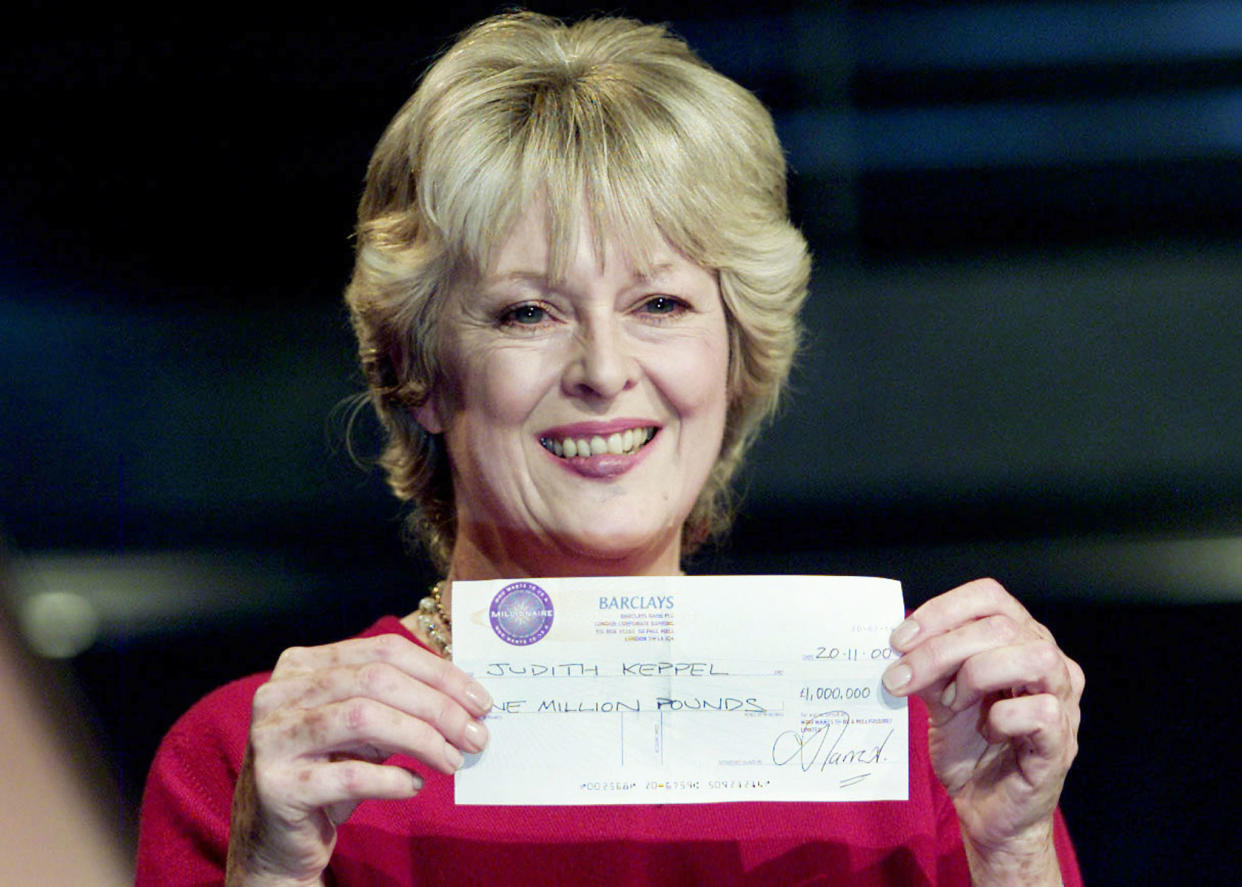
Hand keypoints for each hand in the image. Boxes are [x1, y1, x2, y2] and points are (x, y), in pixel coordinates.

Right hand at [225, 634, 491, 885]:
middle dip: (437, 706)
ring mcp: (273, 737)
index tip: (480, 700)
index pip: (384, 651)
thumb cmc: (330, 770)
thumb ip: (401, 701)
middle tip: (476, 735)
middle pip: (377, 680)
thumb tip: (467, 697)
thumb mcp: (365, 727)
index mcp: (303, 665)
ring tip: (453, 760)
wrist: (277, 838)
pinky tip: (413, 785)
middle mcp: (279, 693)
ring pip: (363, 717)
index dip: (439, 672)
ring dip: (422, 738)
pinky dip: (392, 779)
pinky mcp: (277, 785)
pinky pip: (349, 775)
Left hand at [882, 579, 1083, 883]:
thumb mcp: (939, 695)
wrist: (985, 809)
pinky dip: (1003, 718)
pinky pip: (1040, 711)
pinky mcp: (1062, 740)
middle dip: (940, 648)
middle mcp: (1048, 659)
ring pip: (1031, 656)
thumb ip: (927, 664)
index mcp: (1018, 639)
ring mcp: (1062, 698)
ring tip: (954, 703)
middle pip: (1001, 625)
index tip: (900, 639)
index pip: (989, 597)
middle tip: (902, 677)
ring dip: (976, 675)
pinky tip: (989, 731)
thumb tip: (897, 640)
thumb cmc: (970, 746)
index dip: (942, 610)